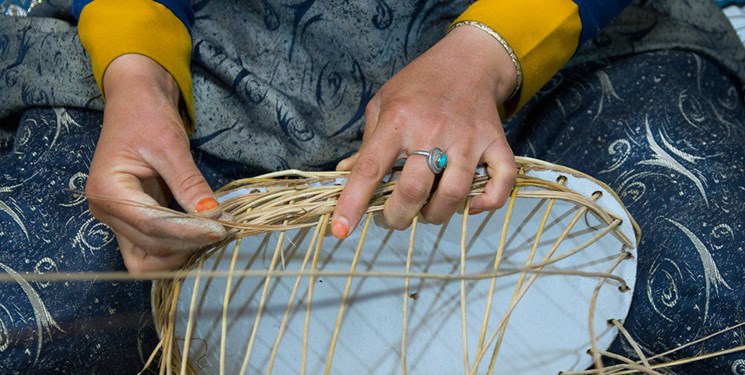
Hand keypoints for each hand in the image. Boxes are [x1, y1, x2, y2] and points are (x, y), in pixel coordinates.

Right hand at [86, 54, 225, 272]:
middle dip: (186, 243)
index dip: (188, 232)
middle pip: (150, 247)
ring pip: (148, 257)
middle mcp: (106, 212)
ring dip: (180, 252)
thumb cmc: (147, 116)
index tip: (220, 229)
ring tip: (211, 233)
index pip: (152, 225)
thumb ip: (189, 183)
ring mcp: (117, 219)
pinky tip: (200, 233)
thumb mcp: (171, 146)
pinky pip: (152, 247)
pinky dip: (176, 246)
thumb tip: (213, 214)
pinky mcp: (132, 220)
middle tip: (222, 229)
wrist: (135, 102)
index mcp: (108, 191)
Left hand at [331, 25, 517, 237]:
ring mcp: (468, 138)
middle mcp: (433, 130)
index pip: (370, 168)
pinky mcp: (496, 143)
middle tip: (394, 217)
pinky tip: (469, 205)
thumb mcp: (383, 104)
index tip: (339, 229)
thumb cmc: (418, 85)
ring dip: (435, 215)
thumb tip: (345, 176)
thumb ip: (366, 142)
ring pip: (453, 194)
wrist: (468, 60)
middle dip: (398, 217)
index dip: (353, 203)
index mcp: (398, 120)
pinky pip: (500, 183)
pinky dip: (486, 203)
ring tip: (426, 212)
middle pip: (413, 190)